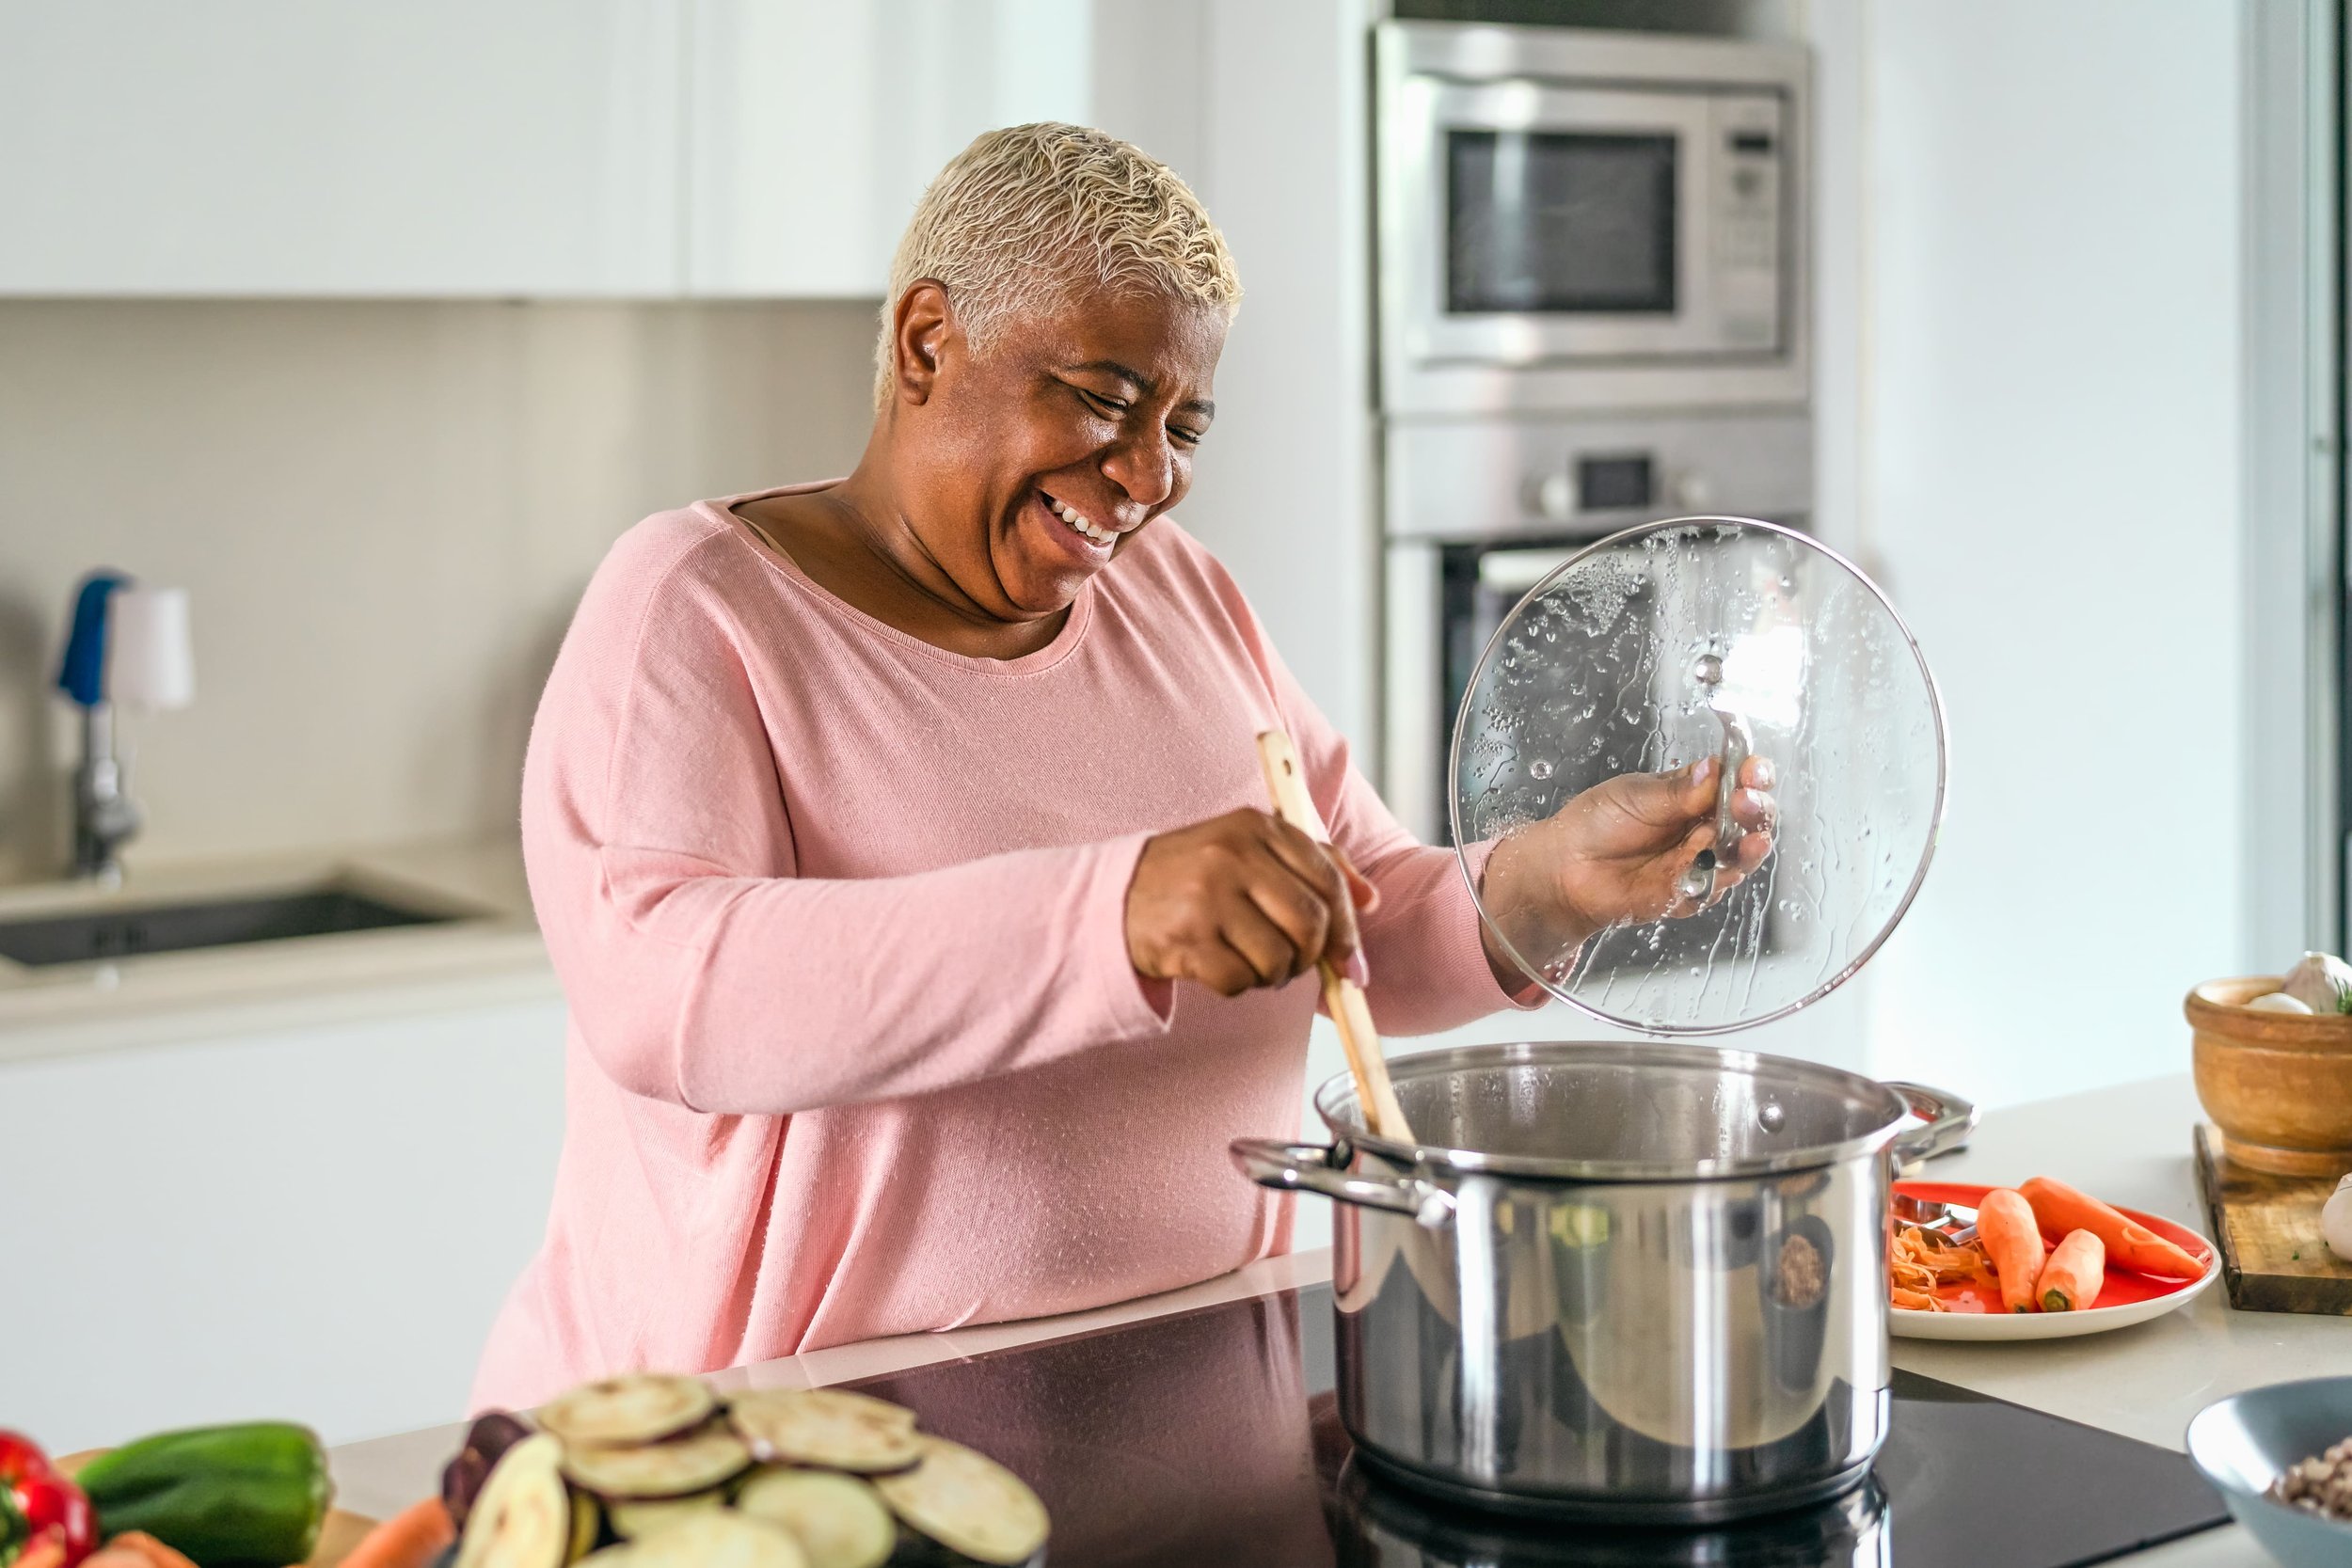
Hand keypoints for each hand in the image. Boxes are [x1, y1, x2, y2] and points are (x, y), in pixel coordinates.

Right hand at [1127, 809, 1377, 996]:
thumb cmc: (1193, 877)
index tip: (1353, 960)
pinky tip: (1220, 967)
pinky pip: (1239, 981)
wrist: (1112, 898)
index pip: (1326, 878)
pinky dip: (1238, 986)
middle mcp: (1231, 855)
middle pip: (1310, 923)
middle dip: (1312, 957)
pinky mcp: (1185, 938)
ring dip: (1273, 975)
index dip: (1348, 927)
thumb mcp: (1250, 850)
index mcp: (1254, 826)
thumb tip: (1370, 900)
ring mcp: (1206, 897)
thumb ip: (1312, 863)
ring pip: (1278, 958)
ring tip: (1250, 961)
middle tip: (1295, 965)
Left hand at [1478, 755, 1776, 987]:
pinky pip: (1713, 887)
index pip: (1738, 779)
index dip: (1752, 775)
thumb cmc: (1597, 823)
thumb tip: (1714, 769)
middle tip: (1745, 801)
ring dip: (1748, 847)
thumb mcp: (1636, 797)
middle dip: (1756, 809)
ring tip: (1750, 839)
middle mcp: (1707, 825)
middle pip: (1750, 819)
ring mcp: (1701, 861)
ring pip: (1741, 856)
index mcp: (1697, 792)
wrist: (1565, 868)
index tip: (1752, 772)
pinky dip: (1716, 877)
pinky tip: (1714, 865)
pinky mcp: (1691, 893)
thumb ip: (1678, 791)